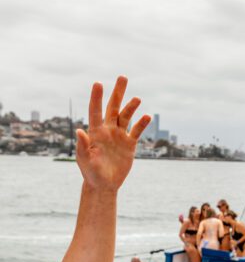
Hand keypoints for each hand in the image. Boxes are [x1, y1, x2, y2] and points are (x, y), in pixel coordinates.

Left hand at [76, 76, 150, 190]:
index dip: (97, 97)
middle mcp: (108, 130)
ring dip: (131, 107)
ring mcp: (119, 136)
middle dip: (118, 92)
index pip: (96, 111)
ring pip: (126, 117)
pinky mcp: (129, 144)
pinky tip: (147, 116)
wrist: (104, 184)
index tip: (98, 83)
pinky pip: (136, 131)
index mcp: (95, 132)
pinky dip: (142, 124)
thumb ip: (82, 145)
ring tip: (137, 99)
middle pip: (113, 107)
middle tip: (123, 77)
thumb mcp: (84, 160)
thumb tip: (79, 130)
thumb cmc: (90, 173)